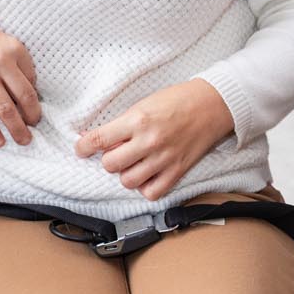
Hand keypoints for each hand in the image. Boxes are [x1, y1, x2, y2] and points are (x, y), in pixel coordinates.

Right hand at [0, 0, 40, 146]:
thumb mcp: (0, 40)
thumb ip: (13, 62)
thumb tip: (23, 92)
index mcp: (14, 49)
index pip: (33, 80)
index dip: (35, 97)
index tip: (34, 108)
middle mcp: (1, 61)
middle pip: (25, 97)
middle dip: (33, 117)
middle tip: (36, 128)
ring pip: (6, 109)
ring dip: (17, 129)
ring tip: (23, 140)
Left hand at [75, 80, 234, 200]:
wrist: (212, 104)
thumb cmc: (178, 100)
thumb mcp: (144, 104)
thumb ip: (123, 123)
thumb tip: (100, 139)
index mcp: (137, 120)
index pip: (99, 139)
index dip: (84, 147)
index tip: (81, 149)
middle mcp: (148, 141)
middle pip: (110, 164)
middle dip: (108, 159)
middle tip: (115, 153)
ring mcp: (163, 158)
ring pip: (127, 181)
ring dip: (125, 174)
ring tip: (132, 164)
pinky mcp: (177, 171)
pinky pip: (152, 192)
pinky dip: (145, 187)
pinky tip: (147, 176)